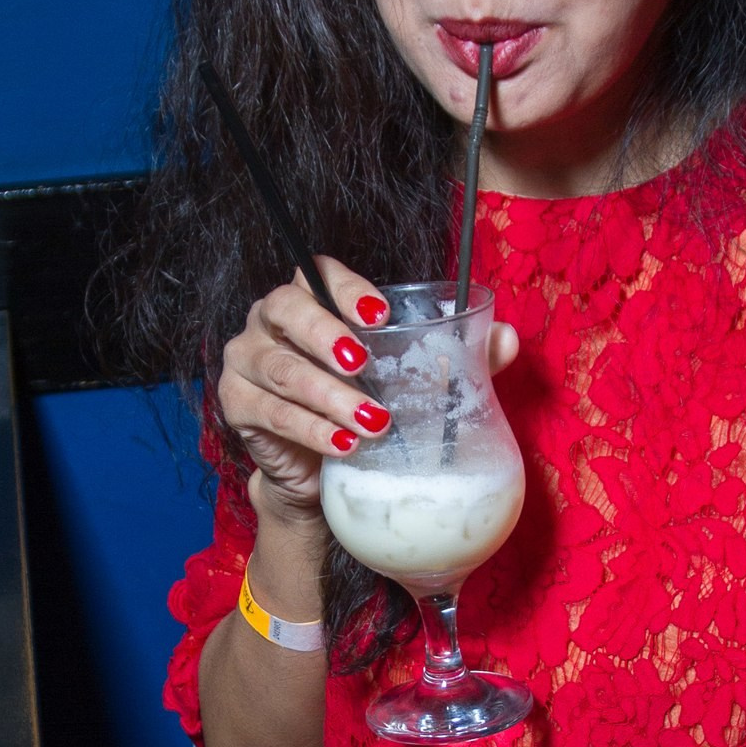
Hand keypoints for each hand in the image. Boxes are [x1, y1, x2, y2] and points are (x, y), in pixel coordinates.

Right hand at [218, 261, 519, 523]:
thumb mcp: (412, 380)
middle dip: (326, 334)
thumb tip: (507, 336)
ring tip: (372, 422)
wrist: (324, 475)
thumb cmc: (366, 408)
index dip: (343, 286)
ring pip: (282, 369)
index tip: (380, 312)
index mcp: (309, 301)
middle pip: (286, 309)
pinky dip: (310, 431)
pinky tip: (343, 445)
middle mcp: (268, 322)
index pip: (315, 271)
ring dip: (329, 396)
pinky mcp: (237, 406)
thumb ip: (458, 355)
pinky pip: (270, 413)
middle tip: (363, 363)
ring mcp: (245, 363)